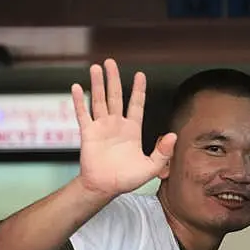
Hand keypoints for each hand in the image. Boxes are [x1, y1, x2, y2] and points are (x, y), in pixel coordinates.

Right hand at [71, 58, 176, 197]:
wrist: (105, 187)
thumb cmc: (126, 179)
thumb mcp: (150, 167)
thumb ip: (163, 152)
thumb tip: (173, 135)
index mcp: (132, 130)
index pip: (136, 104)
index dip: (138, 89)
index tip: (140, 74)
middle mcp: (116, 125)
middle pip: (115, 96)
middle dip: (114, 79)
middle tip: (111, 62)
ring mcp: (101, 127)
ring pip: (99, 100)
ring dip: (97, 84)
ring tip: (96, 67)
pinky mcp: (88, 133)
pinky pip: (83, 114)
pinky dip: (79, 101)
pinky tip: (77, 87)